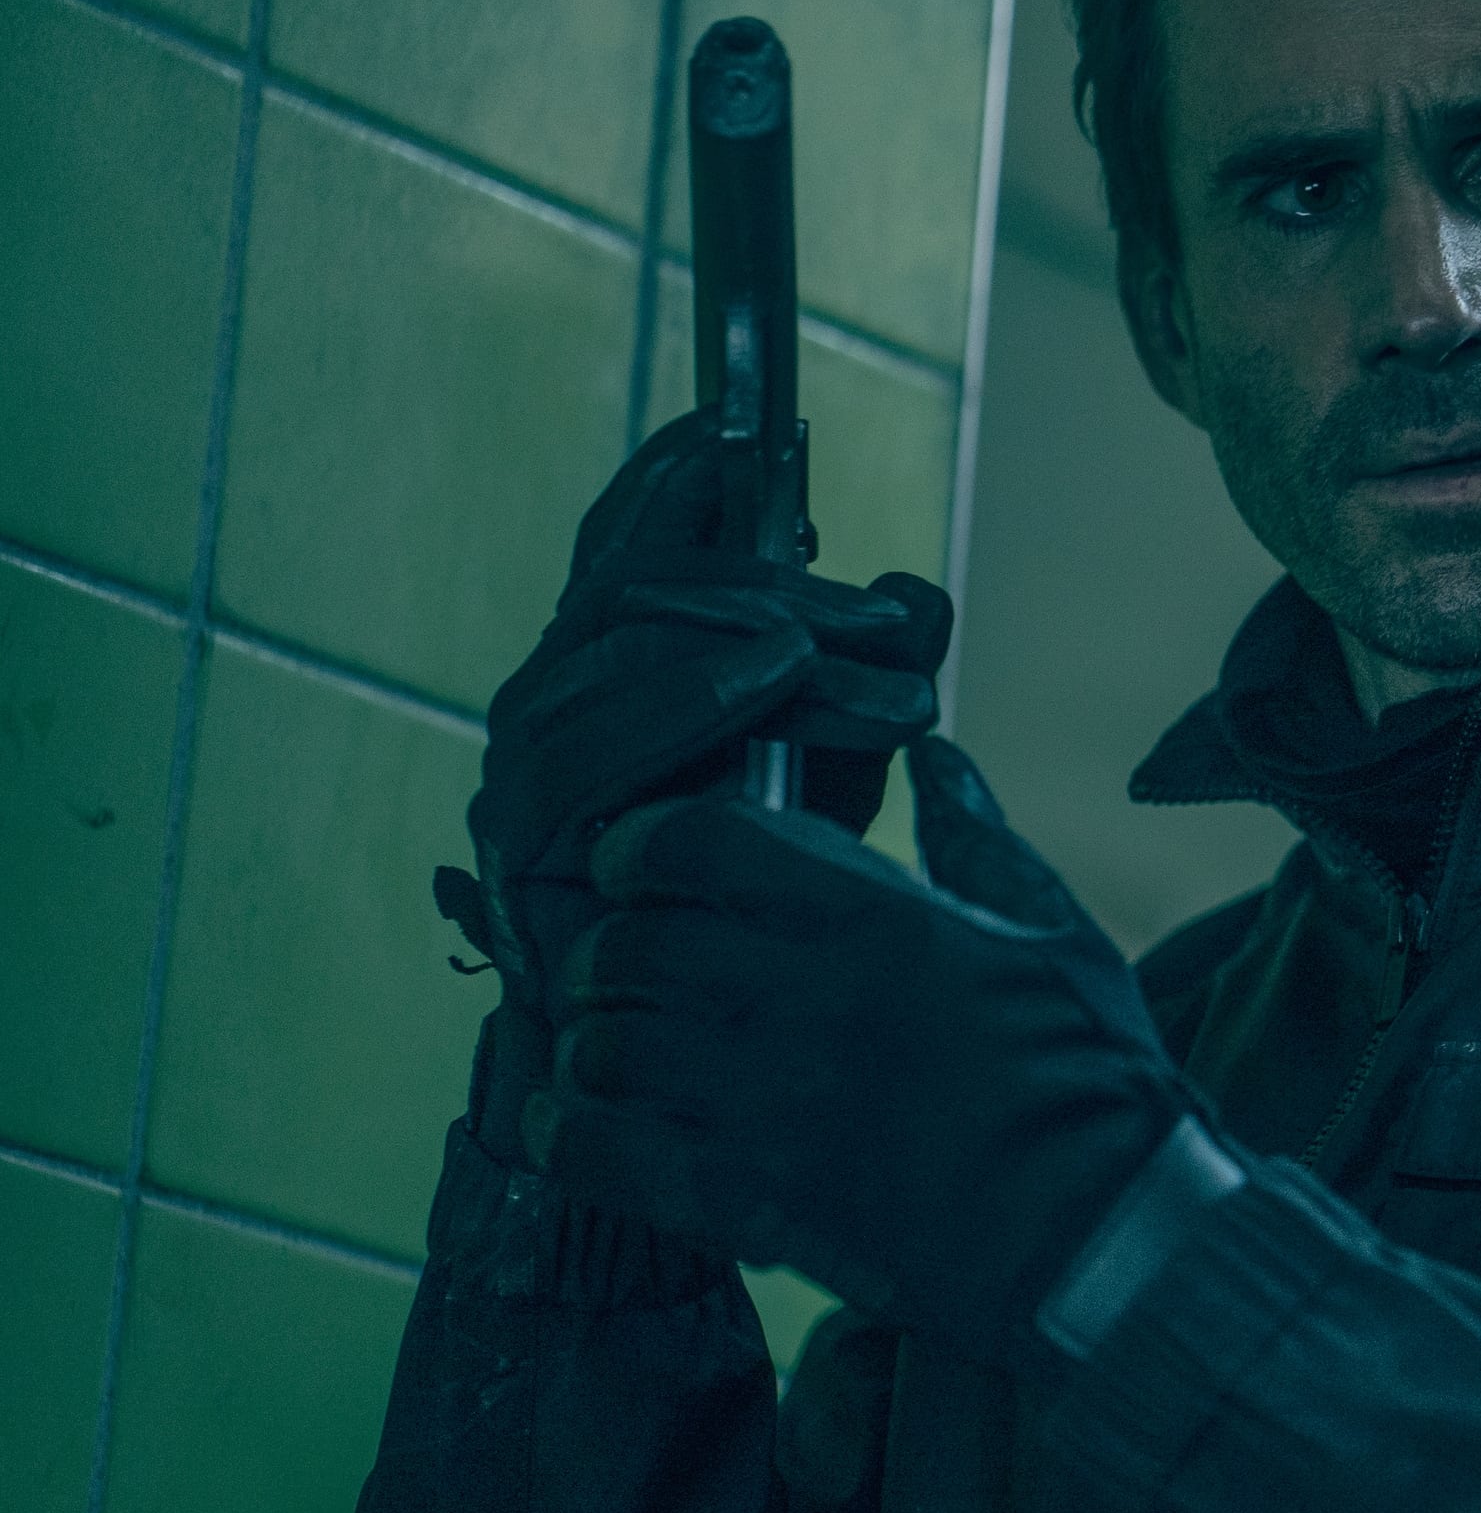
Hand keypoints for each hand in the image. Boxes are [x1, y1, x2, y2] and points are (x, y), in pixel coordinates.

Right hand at [445, 412, 951, 1163]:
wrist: (748, 1088)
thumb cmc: (797, 918)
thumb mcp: (854, 774)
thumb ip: (877, 679)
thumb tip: (920, 597)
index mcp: (621, 689)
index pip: (624, 560)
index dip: (664, 485)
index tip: (734, 424)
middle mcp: (556, 725)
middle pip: (625, 601)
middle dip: (759, 586)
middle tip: (888, 622)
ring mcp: (531, 793)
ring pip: (603, 660)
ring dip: (736, 638)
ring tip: (852, 648)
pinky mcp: (528, 861)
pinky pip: (580, 757)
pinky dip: (675, 701)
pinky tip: (768, 681)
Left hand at [542, 737, 1209, 1371]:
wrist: (1105, 1237)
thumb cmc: (1092, 1081)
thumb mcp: (1058, 934)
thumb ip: (977, 841)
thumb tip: (935, 759)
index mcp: (874, 920)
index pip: (695, 842)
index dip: (643, 844)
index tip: (642, 865)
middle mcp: (801, 1001)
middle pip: (626, 943)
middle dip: (610, 946)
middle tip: (628, 965)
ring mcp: (762, 1107)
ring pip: (600, 1047)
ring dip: (595, 1043)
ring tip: (621, 1049)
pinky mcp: (745, 1202)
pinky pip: (597, 1155)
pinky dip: (572, 1134)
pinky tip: (587, 1125)